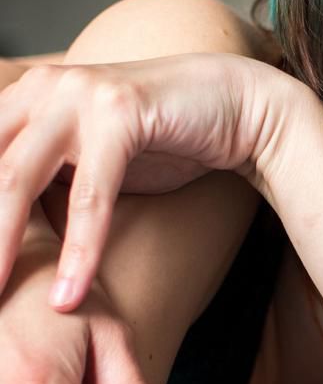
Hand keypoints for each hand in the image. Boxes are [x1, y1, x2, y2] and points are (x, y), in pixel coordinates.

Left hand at [0, 54, 295, 310]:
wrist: (238, 107)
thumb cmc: (166, 138)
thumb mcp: (93, 159)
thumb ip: (48, 178)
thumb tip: (9, 231)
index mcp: (27, 95)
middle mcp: (43, 88)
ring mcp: (78, 96)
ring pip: (17, 180)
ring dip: (2, 245)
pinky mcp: (119, 115)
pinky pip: (90, 195)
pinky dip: (80, 249)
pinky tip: (70, 295)